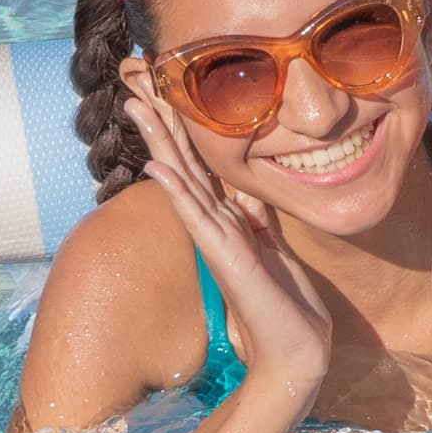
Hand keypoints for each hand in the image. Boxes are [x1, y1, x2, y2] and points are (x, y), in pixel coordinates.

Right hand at [122, 91, 332, 402]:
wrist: (297, 351)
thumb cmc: (286, 305)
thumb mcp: (273, 249)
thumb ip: (256, 220)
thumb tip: (246, 193)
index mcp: (227, 222)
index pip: (198, 166)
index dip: (181, 129)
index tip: (162, 91)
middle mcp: (215, 227)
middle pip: (182, 164)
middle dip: (162, 123)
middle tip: (135, 82)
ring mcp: (217, 242)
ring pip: (184, 182)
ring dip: (161, 142)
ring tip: (137, 106)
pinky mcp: (227, 259)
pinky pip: (198, 219)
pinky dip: (178, 192)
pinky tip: (157, 168)